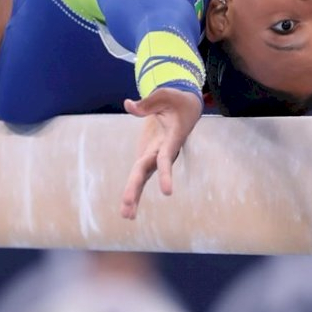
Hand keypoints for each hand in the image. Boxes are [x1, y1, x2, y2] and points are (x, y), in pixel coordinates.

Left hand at [120, 87, 202, 219]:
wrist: (185, 107)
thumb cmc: (176, 100)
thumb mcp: (165, 95)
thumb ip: (147, 103)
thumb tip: (128, 104)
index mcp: (171, 138)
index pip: (165, 158)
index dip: (165, 174)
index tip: (167, 193)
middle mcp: (163, 150)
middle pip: (147, 170)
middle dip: (136, 188)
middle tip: (127, 208)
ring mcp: (154, 155)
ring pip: (143, 176)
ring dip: (134, 196)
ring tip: (126, 216)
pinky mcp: (148, 156)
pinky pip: (139, 174)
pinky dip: (133, 190)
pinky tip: (127, 208)